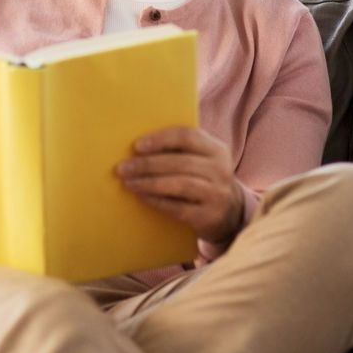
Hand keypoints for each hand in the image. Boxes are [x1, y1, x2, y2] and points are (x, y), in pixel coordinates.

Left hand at [116, 127, 243, 245]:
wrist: (230, 212)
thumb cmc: (204, 179)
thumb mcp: (203, 159)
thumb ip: (181, 150)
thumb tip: (139, 146)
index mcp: (217, 149)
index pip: (188, 136)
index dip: (161, 139)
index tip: (137, 146)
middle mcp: (221, 169)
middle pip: (180, 162)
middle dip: (147, 164)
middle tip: (122, 168)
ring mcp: (217, 194)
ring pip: (179, 184)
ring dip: (149, 183)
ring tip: (128, 183)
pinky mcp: (209, 216)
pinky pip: (178, 207)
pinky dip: (157, 201)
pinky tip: (142, 197)